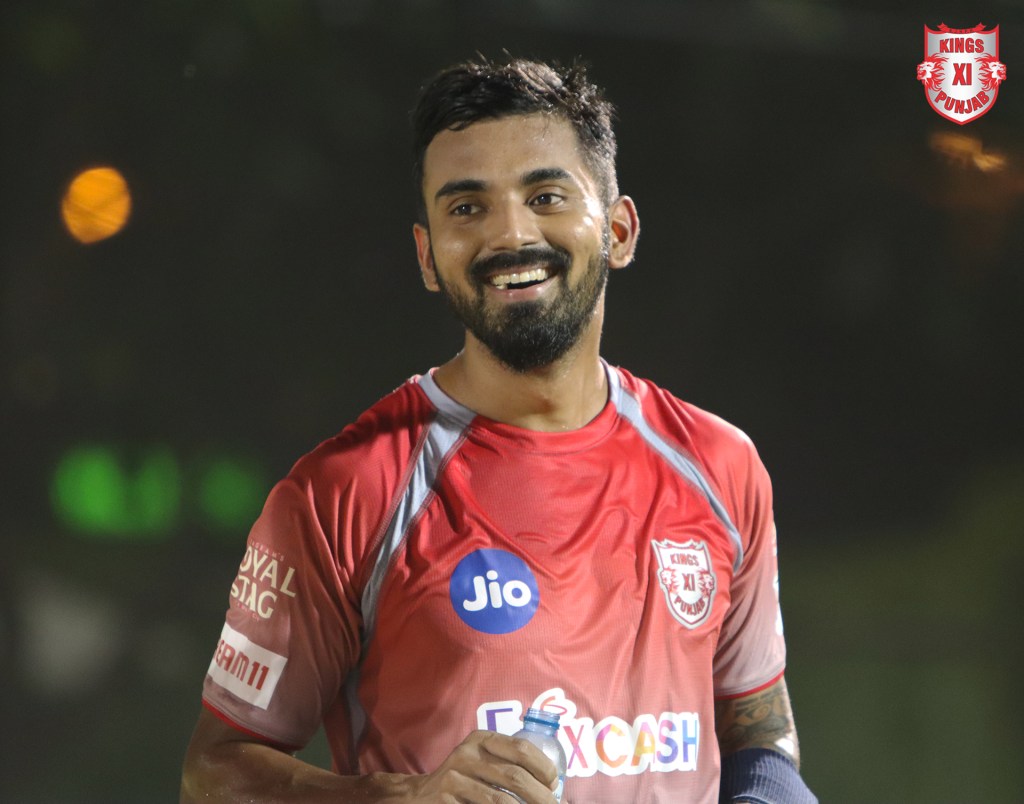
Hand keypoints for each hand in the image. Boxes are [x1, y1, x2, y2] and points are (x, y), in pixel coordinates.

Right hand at [402, 730, 558, 802]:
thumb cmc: (462, 778)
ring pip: (500, 799)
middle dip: (539, 795)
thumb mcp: (480, 760)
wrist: (419, 795)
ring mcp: (455, 777)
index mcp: (481, 739)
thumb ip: (507, 764)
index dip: (543, 767)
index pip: (520, 748)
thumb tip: (554, 786)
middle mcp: (467, 754)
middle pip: (514, 776)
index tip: (554, 783)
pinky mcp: (446, 799)